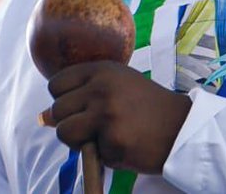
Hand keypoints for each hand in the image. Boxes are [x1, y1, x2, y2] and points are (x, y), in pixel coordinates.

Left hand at [42, 61, 191, 173]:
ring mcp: (106, 115)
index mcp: (103, 70)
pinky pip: (90, 153)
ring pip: (65, 133)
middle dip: (70, 122)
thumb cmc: (148, 107)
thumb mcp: (119, 85)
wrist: (183, 128)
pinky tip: (125, 145)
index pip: (56, 83)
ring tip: (104, 136)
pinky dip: (104, 154)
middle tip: (95, 125)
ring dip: (80, 141)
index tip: (80, 106)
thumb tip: (42, 118)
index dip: (63, 99)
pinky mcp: (112, 141)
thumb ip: (84, 93)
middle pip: (57, 109)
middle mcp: (102, 88)